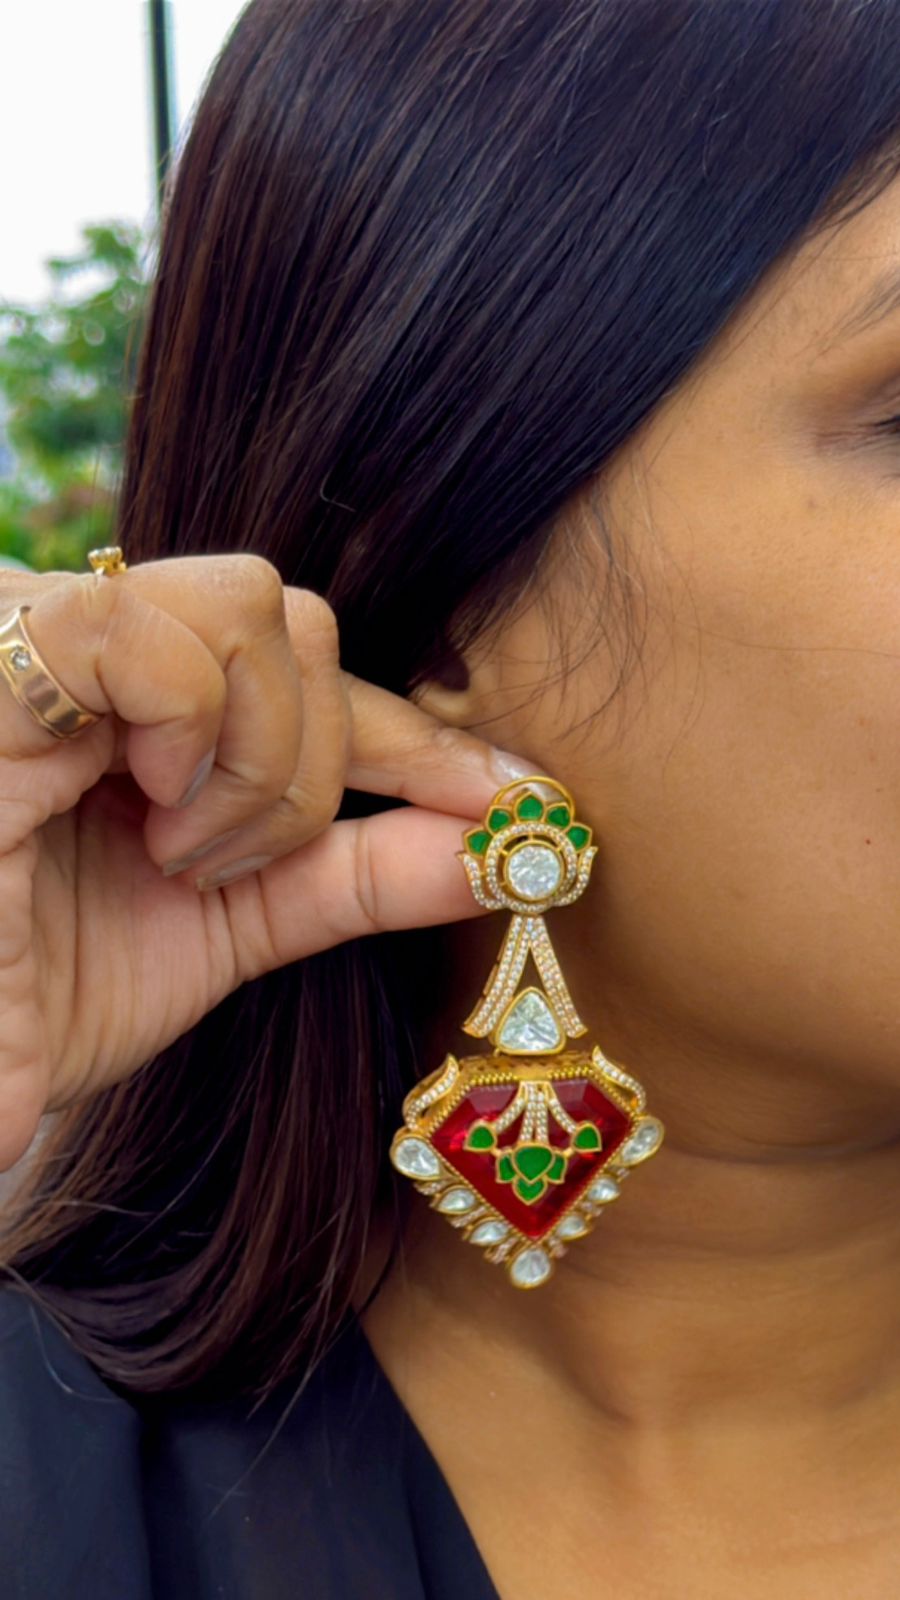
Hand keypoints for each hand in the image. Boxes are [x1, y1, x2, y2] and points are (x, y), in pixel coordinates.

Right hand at [0, 554, 527, 1171]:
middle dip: (310, 766)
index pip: (310, 666)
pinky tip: (145, 816)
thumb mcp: (230, 927)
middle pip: (296, 617)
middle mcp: (88, 645)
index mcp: (140, 698)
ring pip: (251, 605)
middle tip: (220, 868)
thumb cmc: (41, 999)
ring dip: (256, 760)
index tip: (512, 798)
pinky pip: (149, 634)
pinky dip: (191, 734)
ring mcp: (37, 640)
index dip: (415, 733)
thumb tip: (505, 844)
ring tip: (174, 853)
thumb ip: (354, 873)